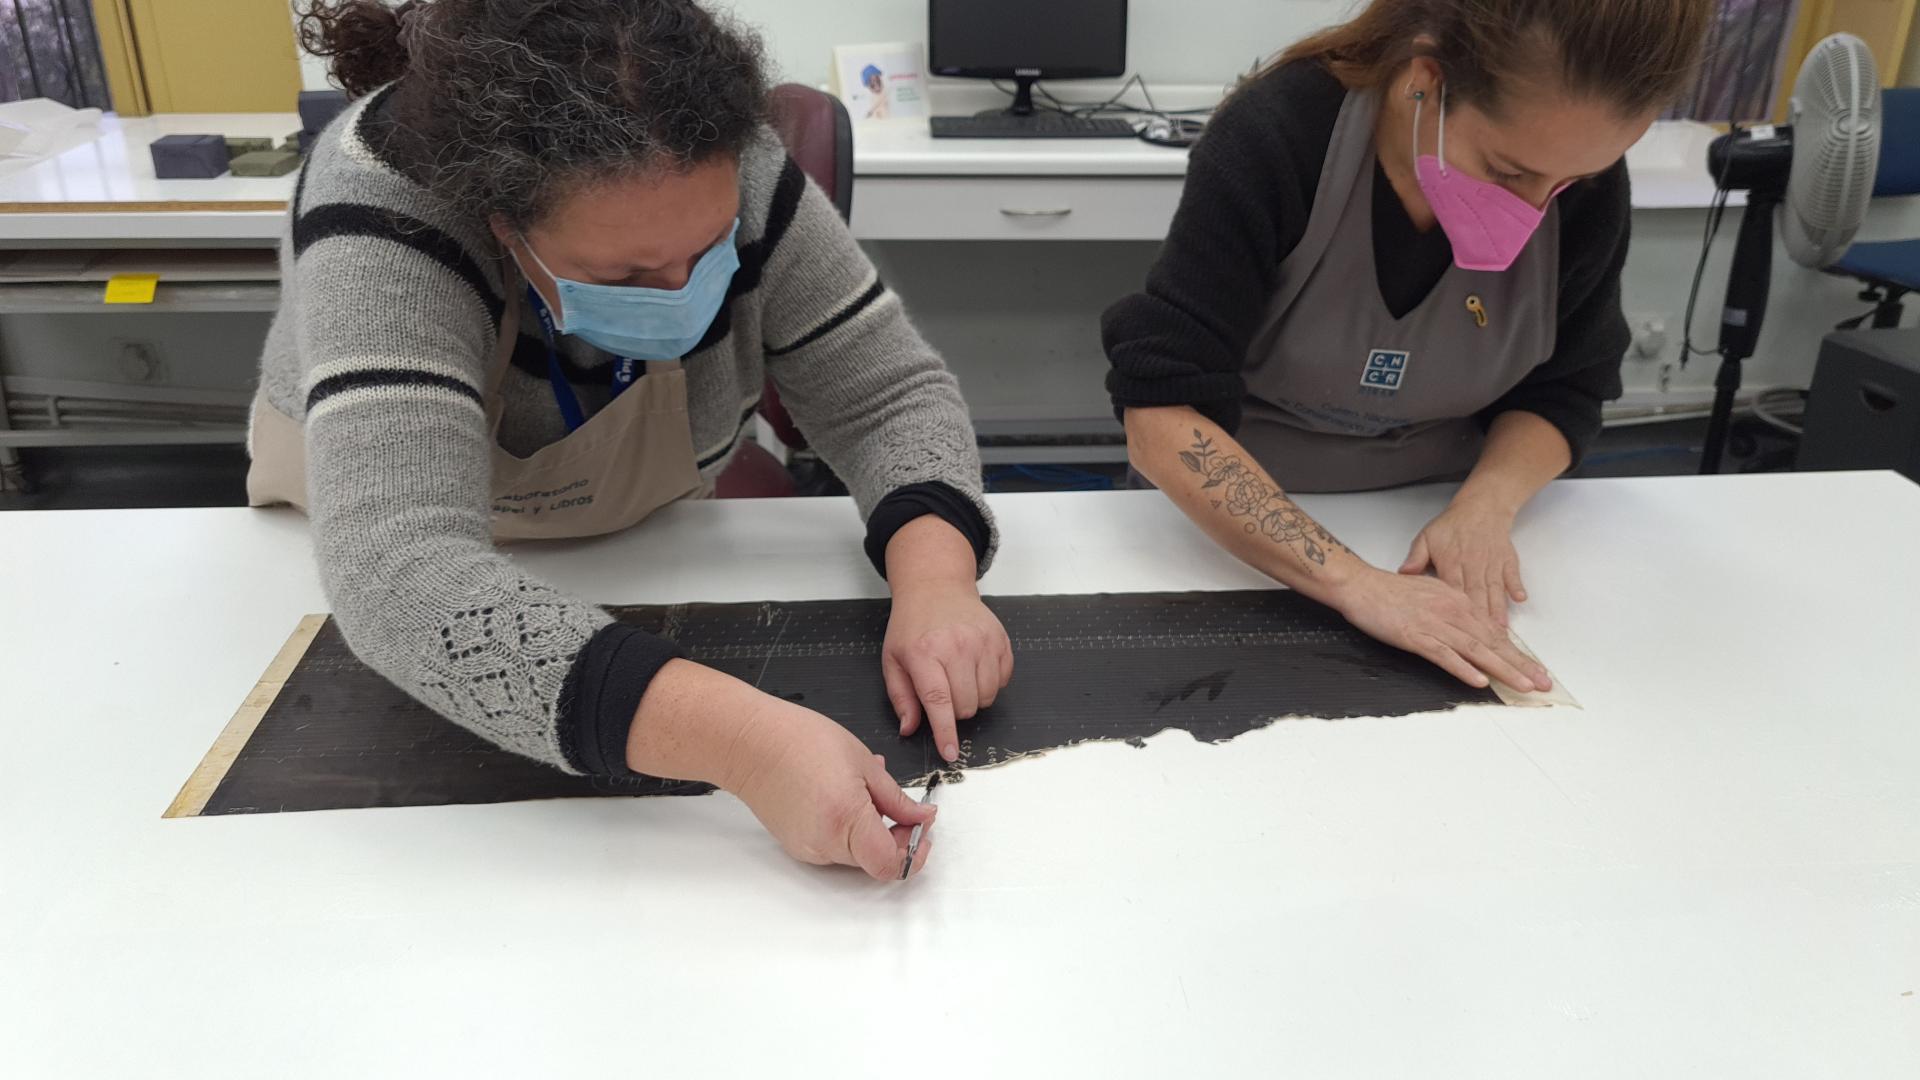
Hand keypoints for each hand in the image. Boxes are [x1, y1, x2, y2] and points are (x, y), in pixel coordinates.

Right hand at [724, 696, 939, 880]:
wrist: (750, 743)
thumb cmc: (800, 741)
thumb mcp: (863, 762)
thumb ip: (897, 798)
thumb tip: (921, 817)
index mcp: (846, 820)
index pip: (891, 864)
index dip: (914, 852)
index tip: (922, 831)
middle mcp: (825, 843)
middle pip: (875, 860)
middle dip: (895, 837)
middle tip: (902, 807)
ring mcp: (808, 848)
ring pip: (856, 854)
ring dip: (871, 831)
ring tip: (866, 792)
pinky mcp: (796, 846)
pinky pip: (834, 847)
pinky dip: (849, 830)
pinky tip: (845, 798)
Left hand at [883, 578, 1013, 762]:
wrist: (937, 588)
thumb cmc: (912, 626)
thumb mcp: (893, 660)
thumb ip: (901, 697)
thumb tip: (909, 728)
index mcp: (925, 653)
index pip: (938, 701)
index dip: (946, 731)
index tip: (950, 752)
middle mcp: (957, 646)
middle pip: (966, 706)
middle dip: (954, 710)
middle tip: (943, 690)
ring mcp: (982, 641)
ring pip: (986, 697)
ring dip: (973, 697)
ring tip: (958, 677)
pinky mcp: (1000, 639)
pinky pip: (1003, 681)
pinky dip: (990, 683)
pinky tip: (974, 666)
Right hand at [1336, 568, 1549, 692]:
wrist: (1362, 585)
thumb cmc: (1391, 592)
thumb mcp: (1431, 595)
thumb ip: (1452, 612)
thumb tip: (1469, 631)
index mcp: (1459, 602)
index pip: (1495, 633)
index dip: (1518, 654)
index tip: (1536, 670)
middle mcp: (1453, 612)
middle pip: (1494, 643)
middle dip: (1522, 665)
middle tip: (1544, 684)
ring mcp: (1436, 625)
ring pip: (1477, 650)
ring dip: (1503, 669)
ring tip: (1523, 686)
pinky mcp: (1417, 636)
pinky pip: (1444, 655)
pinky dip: (1463, 668)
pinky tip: (1479, 680)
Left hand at [1401, 498, 1526, 627]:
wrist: (1480, 507)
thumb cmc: (1453, 525)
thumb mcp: (1426, 537)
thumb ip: (1415, 558)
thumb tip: (1402, 574)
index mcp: (1451, 563)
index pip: (1451, 591)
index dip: (1454, 612)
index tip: (1456, 630)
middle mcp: (1472, 565)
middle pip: (1476, 596)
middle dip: (1479, 620)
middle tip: (1483, 640)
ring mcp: (1491, 564)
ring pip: (1494, 590)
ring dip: (1497, 610)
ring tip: (1501, 630)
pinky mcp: (1506, 561)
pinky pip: (1513, 575)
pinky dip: (1516, 586)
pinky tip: (1520, 600)